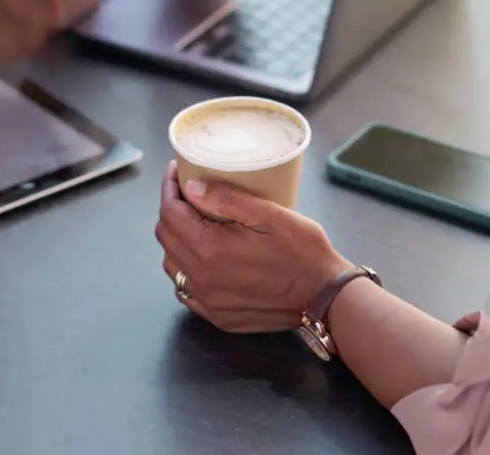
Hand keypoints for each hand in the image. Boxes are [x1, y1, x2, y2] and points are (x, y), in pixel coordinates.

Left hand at [155, 162, 350, 332]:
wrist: (324, 297)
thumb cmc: (303, 251)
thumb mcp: (271, 215)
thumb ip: (227, 200)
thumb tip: (190, 187)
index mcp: (210, 248)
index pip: (170, 213)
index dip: (168, 188)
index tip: (175, 172)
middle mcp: (201, 278)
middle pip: (166, 238)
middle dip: (171, 211)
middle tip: (187, 194)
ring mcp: (207, 301)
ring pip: (171, 265)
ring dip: (175, 241)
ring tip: (193, 224)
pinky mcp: (217, 316)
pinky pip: (185, 291)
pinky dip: (185, 271)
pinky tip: (201, 260)